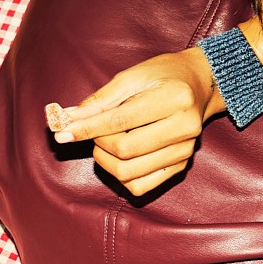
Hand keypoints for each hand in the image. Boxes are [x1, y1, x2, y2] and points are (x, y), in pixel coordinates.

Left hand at [50, 47, 225, 196]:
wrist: (200, 85)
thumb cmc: (163, 76)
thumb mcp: (131, 77)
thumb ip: (100, 100)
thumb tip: (68, 119)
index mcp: (175, 98)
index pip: (121, 121)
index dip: (87, 128)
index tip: (62, 133)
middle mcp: (185, 127)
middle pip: (125, 151)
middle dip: (98, 142)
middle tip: (94, 131)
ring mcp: (185, 151)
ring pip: (129, 173)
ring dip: (105, 160)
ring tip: (106, 142)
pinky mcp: (180, 166)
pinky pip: (140, 187)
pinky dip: (120, 176)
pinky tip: (119, 158)